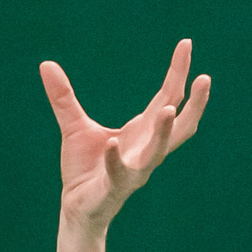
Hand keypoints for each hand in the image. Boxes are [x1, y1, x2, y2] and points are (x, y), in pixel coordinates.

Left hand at [40, 39, 210, 234]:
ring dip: (165, 131)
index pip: (168, 97)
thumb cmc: (85, 167)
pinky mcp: (114, 187)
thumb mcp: (73, 126)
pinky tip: (112, 143)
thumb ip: (63, 97)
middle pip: (181, 125)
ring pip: (158, 151)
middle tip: (205, 78)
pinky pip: (118, 173)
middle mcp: (146, 149)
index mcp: (143, 131)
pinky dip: (115, 159)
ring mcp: (135, 170)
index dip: (177, 72)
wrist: (76, 208)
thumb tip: (45, 63)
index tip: (185, 43)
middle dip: (195, 103)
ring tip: (169, 108)